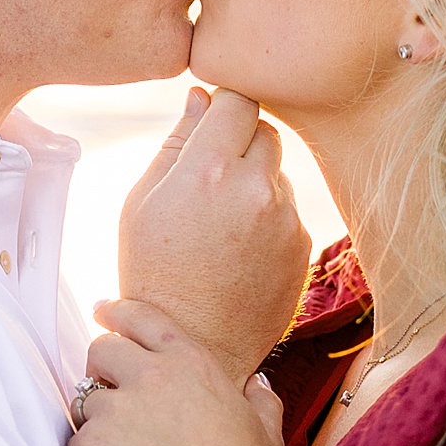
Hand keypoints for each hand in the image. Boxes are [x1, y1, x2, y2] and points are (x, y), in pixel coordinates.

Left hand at [66, 300, 296, 445]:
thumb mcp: (267, 431)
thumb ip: (259, 397)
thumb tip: (255, 382)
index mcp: (191, 362)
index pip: (139, 317)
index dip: (115, 312)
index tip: (102, 312)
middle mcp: (150, 375)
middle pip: (100, 350)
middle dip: (101, 369)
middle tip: (110, 395)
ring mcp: (117, 410)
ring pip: (85, 400)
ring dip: (98, 421)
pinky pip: (75, 443)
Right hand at [117, 88, 311, 381]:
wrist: (191, 348)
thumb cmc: (152, 273)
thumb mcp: (142, 203)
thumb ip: (176, 143)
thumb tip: (201, 97)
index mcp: (208, 169)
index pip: (236, 100)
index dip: (222, 107)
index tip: (211, 123)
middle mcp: (256, 188)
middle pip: (264, 130)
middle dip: (240, 143)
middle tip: (210, 180)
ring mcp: (286, 220)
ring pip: (277, 174)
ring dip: (255, 184)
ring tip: (219, 230)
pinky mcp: (303, 247)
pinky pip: (288, 213)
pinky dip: (268, 221)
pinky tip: (239, 254)